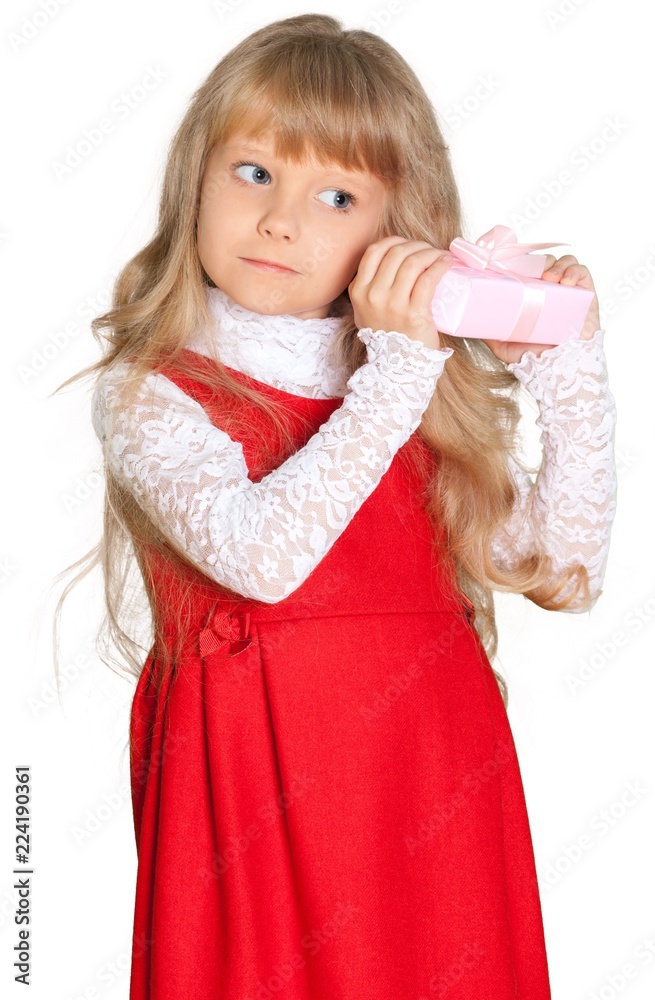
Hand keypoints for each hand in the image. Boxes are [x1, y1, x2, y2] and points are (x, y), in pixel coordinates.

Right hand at [348, 236, 454, 350]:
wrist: (398, 369)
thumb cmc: (389, 337)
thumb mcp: (367, 311)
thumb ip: (372, 287)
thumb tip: (396, 259)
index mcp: (359, 291)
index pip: (375, 251)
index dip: (395, 241)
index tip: (410, 245)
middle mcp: (372, 295)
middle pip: (396, 253)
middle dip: (417, 245)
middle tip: (429, 251)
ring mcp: (392, 305)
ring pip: (412, 262)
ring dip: (430, 253)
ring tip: (440, 256)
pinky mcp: (413, 313)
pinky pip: (428, 279)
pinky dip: (439, 265)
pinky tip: (446, 263)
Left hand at [482, 254, 600, 364]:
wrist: (558, 370)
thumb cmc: (533, 358)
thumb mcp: (503, 344)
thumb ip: (488, 331)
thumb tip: (468, 321)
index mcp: (532, 294)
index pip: (527, 266)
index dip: (521, 259)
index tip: (510, 263)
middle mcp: (550, 289)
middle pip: (545, 261)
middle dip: (539, 261)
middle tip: (533, 273)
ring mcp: (569, 290)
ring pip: (564, 262)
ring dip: (556, 265)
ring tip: (550, 279)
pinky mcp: (587, 294)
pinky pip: (582, 272)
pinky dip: (574, 272)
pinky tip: (567, 282)